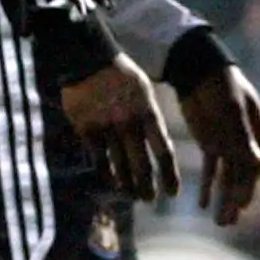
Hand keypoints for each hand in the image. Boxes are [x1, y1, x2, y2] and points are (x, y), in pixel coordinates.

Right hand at [62, 55, 178, 202]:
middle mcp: (129, 124)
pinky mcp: (87, 130)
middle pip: (142, 165)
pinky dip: (106, 173)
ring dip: (127, 185)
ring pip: (119, 166)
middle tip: (150, 199)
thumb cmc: (120, 75)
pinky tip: (112, 183)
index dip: (169, 175)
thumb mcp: (144, 91)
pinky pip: (98, 159)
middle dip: (147, 186)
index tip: (173, 192)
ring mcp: (107, 128)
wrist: (87, 60)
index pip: (164, 151)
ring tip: (132, 195)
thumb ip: (150, 117)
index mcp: (148, 113)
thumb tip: (158, 143)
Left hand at [177, 64, 259, 227]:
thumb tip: (258, 164)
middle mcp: (246, 141)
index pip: (256, 165)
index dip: (249, 186)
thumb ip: (241, 138)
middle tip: (227, 222)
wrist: (195, 69)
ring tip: (219, 222)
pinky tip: (203, 204)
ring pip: (228, 177)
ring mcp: (228, 143)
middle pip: (243, 176)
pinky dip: (209, 186)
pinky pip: (212, 170)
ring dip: (224, 199)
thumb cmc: (218, 85)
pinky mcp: (210, 143)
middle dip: (236, 200)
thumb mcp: (231, 110)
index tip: (241, 205)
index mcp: (258, 132)